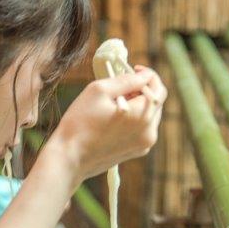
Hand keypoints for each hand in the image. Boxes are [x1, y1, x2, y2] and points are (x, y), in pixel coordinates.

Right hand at [48, 66, 166, 181]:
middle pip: (157, 101)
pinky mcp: (137, 151)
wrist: (70, 158)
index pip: (158, 88)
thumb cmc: (80, 123)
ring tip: (115, 102)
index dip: (147, 74)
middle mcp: (149, 132)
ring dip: (138, 103)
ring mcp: (144, 144)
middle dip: (142, 89)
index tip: (132, 69)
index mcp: (142, 115)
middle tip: (120, 85)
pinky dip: (135, 118)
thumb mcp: (99, 91)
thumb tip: (145, 75)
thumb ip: (127, 80)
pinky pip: (143, 128)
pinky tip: (115, 118)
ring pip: (151, 115)